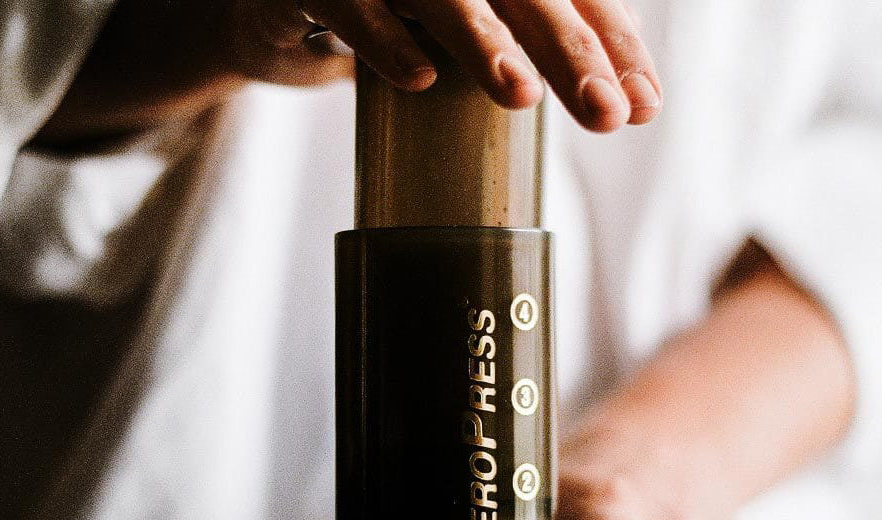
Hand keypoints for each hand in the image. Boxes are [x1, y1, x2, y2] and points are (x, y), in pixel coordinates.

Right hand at [238, 0, 661, 130]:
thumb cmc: (386, 15)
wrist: (270, 3)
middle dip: (568, 48)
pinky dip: (383, 41)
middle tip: (608, 113)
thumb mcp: (467, 25)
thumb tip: (627, 99)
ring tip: (521, 96)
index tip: (644, 107)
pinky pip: (348, 3)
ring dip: (482, 40)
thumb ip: (535, 46)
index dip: (610, 42)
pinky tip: (419, 81)